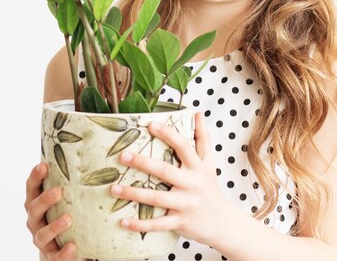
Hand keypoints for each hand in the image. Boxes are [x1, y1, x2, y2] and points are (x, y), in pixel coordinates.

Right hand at [24, 162, 78, 259]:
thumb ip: (71, 180)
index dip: (35, 176)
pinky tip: (73, 247)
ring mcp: (42, 239)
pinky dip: (63, 252)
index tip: (43, 165)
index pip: (31, 187)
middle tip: (58, 192)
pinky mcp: (51, 256)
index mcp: (37, 202)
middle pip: (33, 209)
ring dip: (54, 226)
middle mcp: (35, 220)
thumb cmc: (67, 210)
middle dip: (44, 200)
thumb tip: (93, 152)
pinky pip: (55, 256)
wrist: (65, 244)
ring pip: (42, 234)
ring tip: (68, 219)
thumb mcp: (66, 196)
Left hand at [109, 111, 230, 245]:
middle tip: (123, 155)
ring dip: (134, 194)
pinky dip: (140, 224)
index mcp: (197, 167)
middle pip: (165, 171)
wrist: (222, 222)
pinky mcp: (179, 222)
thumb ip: (203, 137)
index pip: (183, 146)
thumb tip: (198, 113)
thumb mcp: (209, 161)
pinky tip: (123, 221)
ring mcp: (185, 204)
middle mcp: (191, 184)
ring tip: (114, 188)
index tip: (150, 124)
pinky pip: (157, 224)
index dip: (167, 134)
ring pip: (157, 198)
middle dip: (143, 163)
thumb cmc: (210, 187)